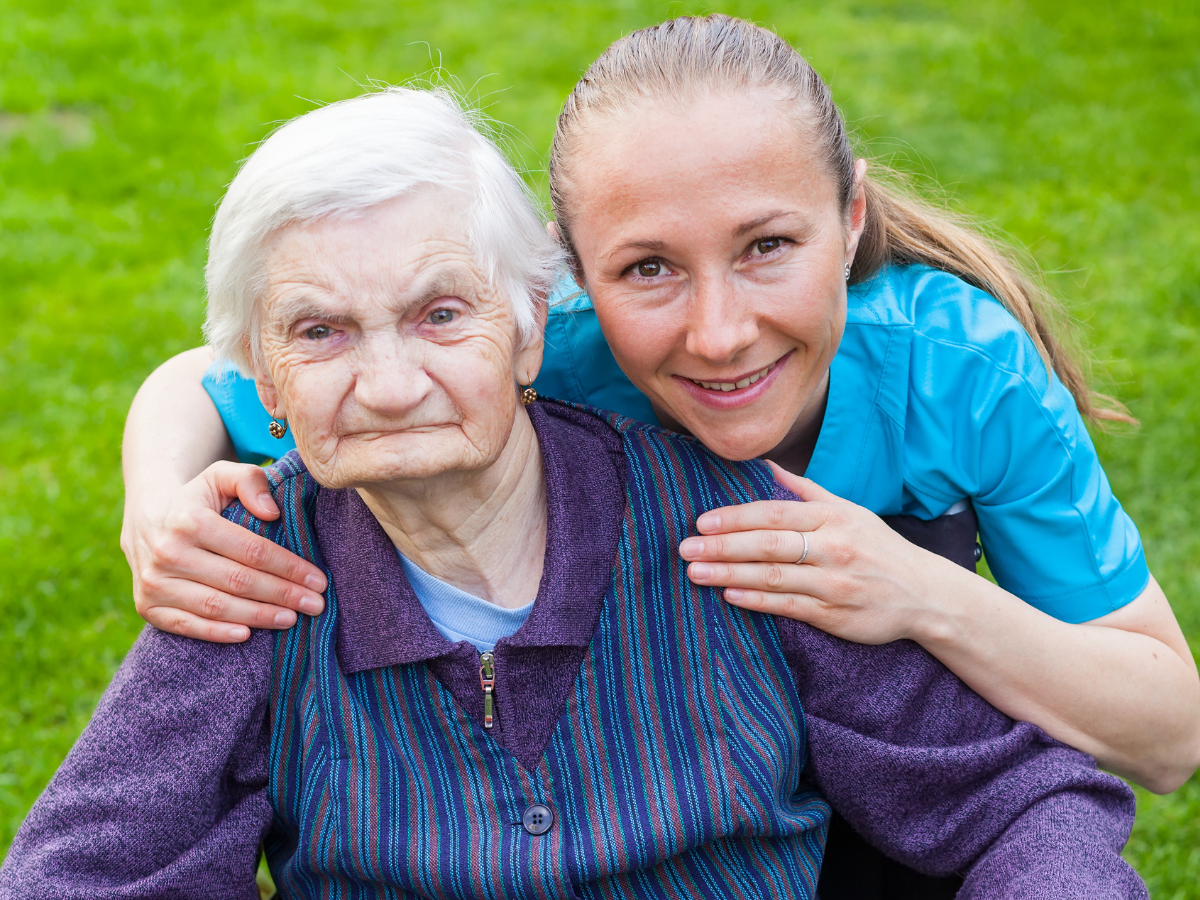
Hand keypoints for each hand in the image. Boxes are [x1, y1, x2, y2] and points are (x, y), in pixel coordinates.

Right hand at [120, 461, 326, 641]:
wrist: (145, 521)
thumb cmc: (197, 500)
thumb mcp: (220, 476)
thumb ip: (250, 481)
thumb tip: (273, 512)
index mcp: (190, 520)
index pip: (252, 550)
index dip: (289, 567)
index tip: (318, 580)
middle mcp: (169, 553)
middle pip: (238, 581)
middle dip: (283, 595)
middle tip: (315, 604)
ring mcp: (155, 582)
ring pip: (216, 606)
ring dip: (259, 616)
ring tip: (292, 618)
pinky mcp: (147, 606)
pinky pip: (186, 626)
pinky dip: (217, 633)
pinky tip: (247, 634)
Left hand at [678, 462, 963, 644]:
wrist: (926, 595)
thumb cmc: (879, 548)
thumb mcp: (849, 511)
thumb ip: (805, 491)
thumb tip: (763, 464)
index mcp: (833, 518)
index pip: (775, 513)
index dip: (737, 517)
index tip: (702, 520)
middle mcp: (834, 548)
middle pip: (769, 545)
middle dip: (723, 546)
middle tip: (685, 547)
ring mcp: (834, 584)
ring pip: (774, 577)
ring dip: (730, 574)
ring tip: (695, 572)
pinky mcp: (836, 616)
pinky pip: (789, 607)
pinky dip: (757, 601)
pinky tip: (729, 595)